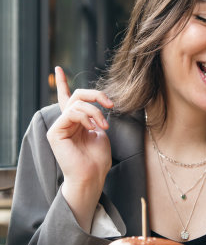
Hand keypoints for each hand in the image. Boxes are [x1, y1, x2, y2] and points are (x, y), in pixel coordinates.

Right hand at [46, 66, 113, 230]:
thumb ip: (96, 116)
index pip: (67, 98)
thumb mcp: (100, 131)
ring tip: (104, 126)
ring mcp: (59, 127)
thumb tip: (99, 104)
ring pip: (77, 103)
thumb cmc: (98, 159)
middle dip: (96, 95)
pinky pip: (71, 113)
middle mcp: (65, 122)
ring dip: (95, 111)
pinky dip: (86, 117)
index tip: (59, 69)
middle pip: (78, 95)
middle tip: (110, 104)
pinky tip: (92, 128)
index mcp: (75, 121)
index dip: (63, 83)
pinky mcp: (55, 132)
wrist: (92, 176)